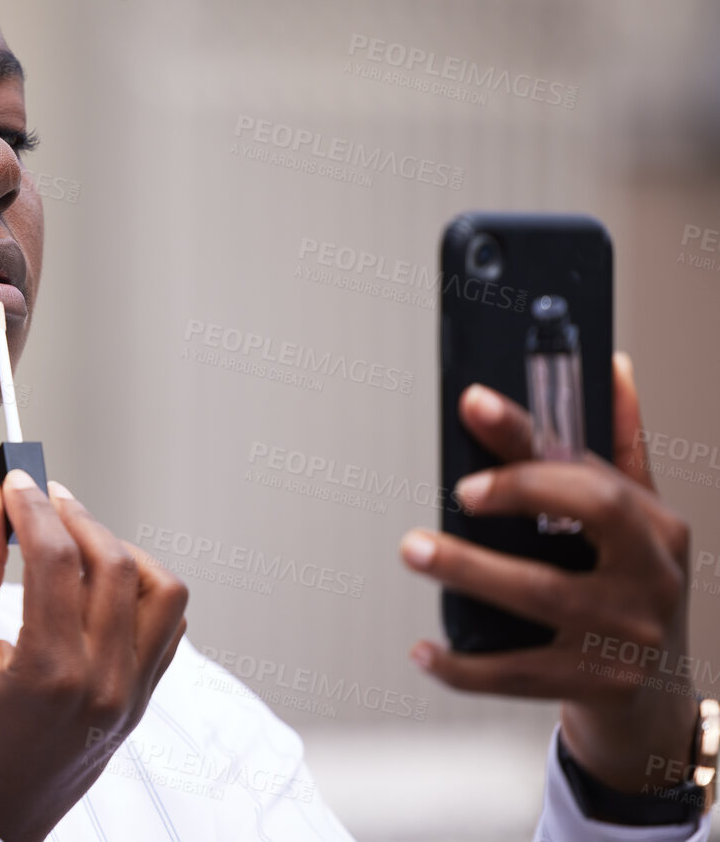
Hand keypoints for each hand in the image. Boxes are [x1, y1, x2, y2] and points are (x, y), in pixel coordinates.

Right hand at [0, 469, 188, 841]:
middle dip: (74, 515)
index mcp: (48, 672)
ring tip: (73, 539)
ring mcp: (130, 698)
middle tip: (37, 496)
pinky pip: (168, 630)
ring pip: (161, 593)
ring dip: (121, 550)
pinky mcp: (139, 706)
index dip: (32, 505)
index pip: (56, 558)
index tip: (11, 477)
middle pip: (115, 564)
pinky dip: (143, 592)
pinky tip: (100, 582)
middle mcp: (103, 684)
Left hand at [398, 352, 697, 793]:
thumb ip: (620, 449)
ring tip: (413, 549)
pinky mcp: (595, 685)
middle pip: (590, 514)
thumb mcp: (638, 524)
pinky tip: (424, 651)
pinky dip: (464, 665)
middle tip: (454, 490)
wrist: (652, 703)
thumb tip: (613, 367)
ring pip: (543, 594)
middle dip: (518, 490)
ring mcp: (627, 633)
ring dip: (469, 569)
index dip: (533, 437)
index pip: (594, 468)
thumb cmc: (631, 594)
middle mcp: (653, 576)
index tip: (474, 405)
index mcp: (657, 527)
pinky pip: (518, 673)